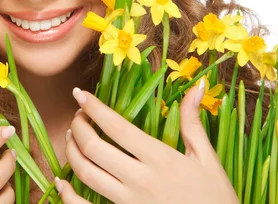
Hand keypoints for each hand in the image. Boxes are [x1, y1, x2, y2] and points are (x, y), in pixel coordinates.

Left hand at [55, 84, 238, 203]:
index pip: (117, 127)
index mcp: (161, 158)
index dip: (94, 108)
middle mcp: (141, 179)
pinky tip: (61, 182)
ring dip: (72, 153)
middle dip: (78, 127)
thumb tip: (198, 84)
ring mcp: (130, 202)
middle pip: (94, 148)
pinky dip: (68, 196)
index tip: (79, 94)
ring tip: (71, 138)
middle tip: (77, 116)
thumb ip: (193, 121)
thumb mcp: (208, 158)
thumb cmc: (216, 197)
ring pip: (87, 174)